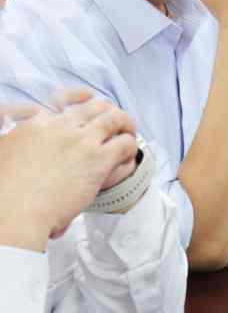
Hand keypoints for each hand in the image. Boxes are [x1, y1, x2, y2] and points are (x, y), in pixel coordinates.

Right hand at [0, 92, 139, 249]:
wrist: (13, 214)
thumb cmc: (3, 195)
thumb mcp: (3, 155)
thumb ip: (12, 141)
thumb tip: (9, 125)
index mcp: (35, 125)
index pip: (61, 100)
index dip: (76, 98)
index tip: (86, 99)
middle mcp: (60, 127)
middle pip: (93, 107)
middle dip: (106, 111)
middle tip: (113, 120)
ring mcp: (80, 141)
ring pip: (113, 120)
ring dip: (124, 124)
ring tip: (128, 131)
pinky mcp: (97, 159)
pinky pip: (124, 144)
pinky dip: (130, 146)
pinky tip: (129, 154)